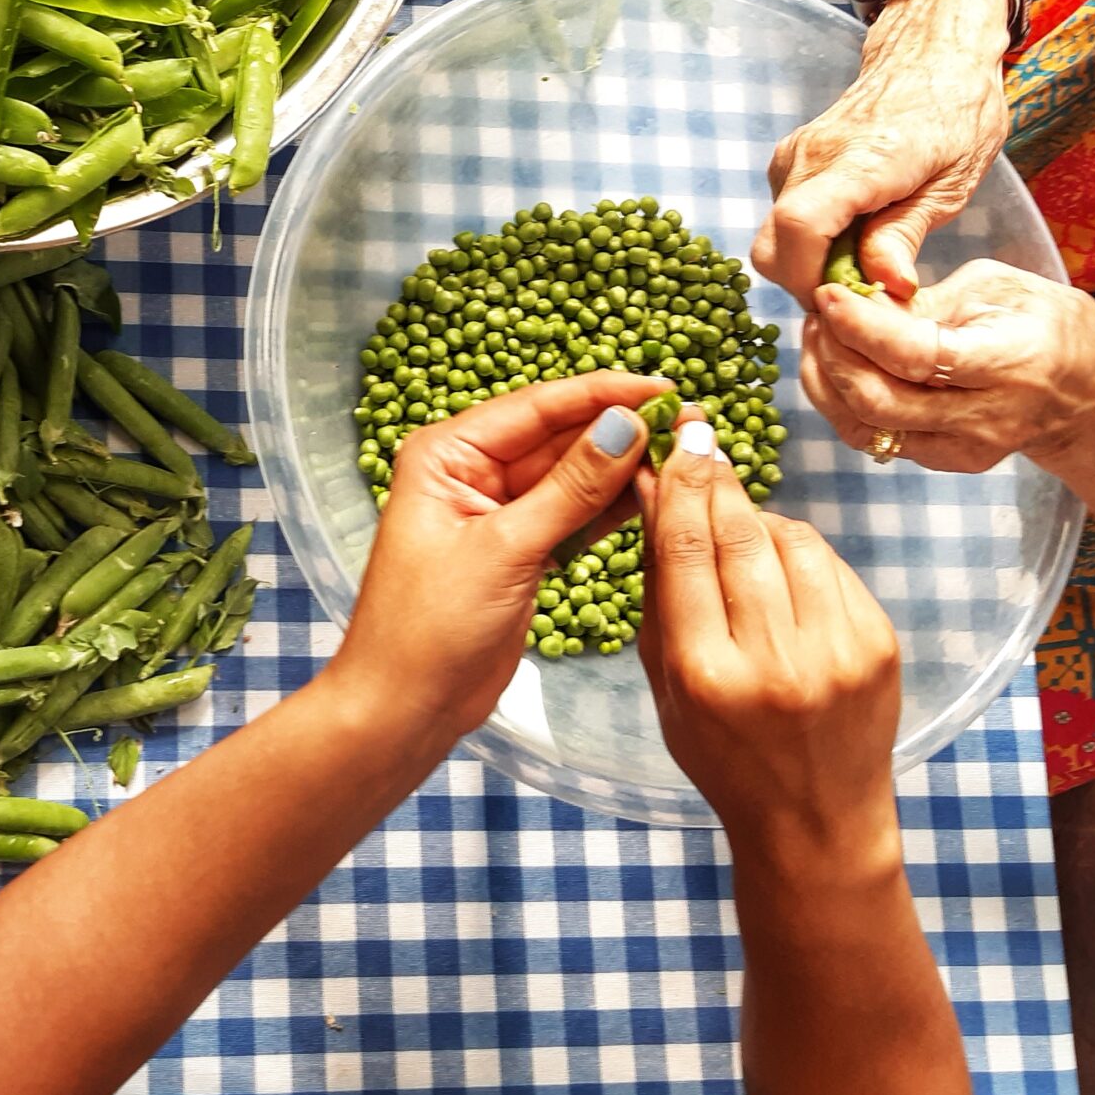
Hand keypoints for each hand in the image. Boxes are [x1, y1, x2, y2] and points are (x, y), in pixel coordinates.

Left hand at [334, 372, 668, 740]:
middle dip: (621, 428)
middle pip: (559, 436)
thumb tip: (626, 426)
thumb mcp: (506, 549)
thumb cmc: (428, 628)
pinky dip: (611, 508)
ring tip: (685, 452)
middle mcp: (471, 472)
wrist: (404, 706)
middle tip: (689, 420)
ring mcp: (498, 512)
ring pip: (573, 476)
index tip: (663, 387)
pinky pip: (574, 515)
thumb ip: (571, 488)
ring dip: (624, 467)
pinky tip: (656, 495)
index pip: (537, 406)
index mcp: (447, 453)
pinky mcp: (521, 550)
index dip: (603, 394)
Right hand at [636, 419, 900, 861]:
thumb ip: (660, 592)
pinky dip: (801, 553)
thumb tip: (652, 497)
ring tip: (741, 523)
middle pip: (740, 535)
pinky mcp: (878, 647)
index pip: (686, 550)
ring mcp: (836, 653)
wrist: (815, 820)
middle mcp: (774, 662)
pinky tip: (784, 565)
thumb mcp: (667, 685)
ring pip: (792, 539)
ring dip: (760, 518)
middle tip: (703, 444)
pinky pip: (832, 567)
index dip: (679, 485)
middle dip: (717, 481)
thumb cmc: (724, 755)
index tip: (677, 442)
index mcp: (706, 675)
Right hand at [750, 0, 1009, 301]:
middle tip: (863, 291)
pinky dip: (810, 242)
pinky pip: (784, 219)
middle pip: (772, 246)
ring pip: (775, 238)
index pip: (800, 227)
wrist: (932, 53)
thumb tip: (885, 287)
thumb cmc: (956, 112)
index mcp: (860, 159)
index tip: (850, 300)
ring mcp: (794, 156)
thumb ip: (906, 235)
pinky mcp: (790, 161)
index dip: (812, 279)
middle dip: (809, 284)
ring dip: (812, 264)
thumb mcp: (952, 183)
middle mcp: (812, 156)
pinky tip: (854, 233)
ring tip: (867, 256)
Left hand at [800, 257, 1094, 473]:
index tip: (827, 294)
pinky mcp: (943, 461)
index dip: (860, 326)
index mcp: (1007, 362)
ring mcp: (962, 448)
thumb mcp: (998, 287)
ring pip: (865, 426)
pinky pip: (873, 437)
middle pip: (878, 400)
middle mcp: (984, 416)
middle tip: (817, 313)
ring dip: (826, 379)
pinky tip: (835, 364)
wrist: (1088, 395)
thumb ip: (928, 300)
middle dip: (832, 353)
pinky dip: (840, 401)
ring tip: (819, 335)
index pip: (915, 356)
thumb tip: (860, 303)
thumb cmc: (1046, 325)